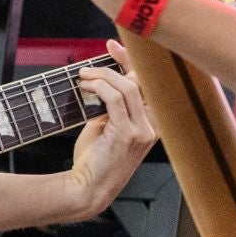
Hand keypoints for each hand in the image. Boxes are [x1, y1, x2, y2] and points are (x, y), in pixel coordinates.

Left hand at [65, 41, 155, 217]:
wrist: (86, 189)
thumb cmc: (94, 160)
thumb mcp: (105, 126)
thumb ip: (111, 105)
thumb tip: (104, 79)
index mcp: (151, 124)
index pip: (148, 85)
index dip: (132, 62)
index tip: (113, 47)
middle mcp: (152, 127)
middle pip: (141, 81)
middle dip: (119, 62)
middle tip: (94, 59)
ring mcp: (142, 131)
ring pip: (128, 87)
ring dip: (102, 75)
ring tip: (83, 77)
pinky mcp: (127, 134)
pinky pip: (115, 99)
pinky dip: (99, 87)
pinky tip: (85, 87)